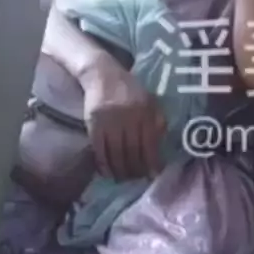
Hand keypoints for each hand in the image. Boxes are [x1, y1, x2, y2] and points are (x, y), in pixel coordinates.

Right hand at [78, 59, 164, 180]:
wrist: (102, 75)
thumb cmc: (130, 90)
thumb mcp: (150, 100)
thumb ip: (157, 120)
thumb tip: (160, 145)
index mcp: (145, 112)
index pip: (150, 144)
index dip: (152, 162)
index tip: (154, 175)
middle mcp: (128, 118)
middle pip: (133, 152)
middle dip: (136, 169)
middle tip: (137, 178)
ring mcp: (110, 122)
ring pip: (116, 154)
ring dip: (120, 170)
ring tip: (123, 178)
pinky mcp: (94, 124)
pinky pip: (99, 150)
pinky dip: (103, 164)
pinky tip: (107, 172)